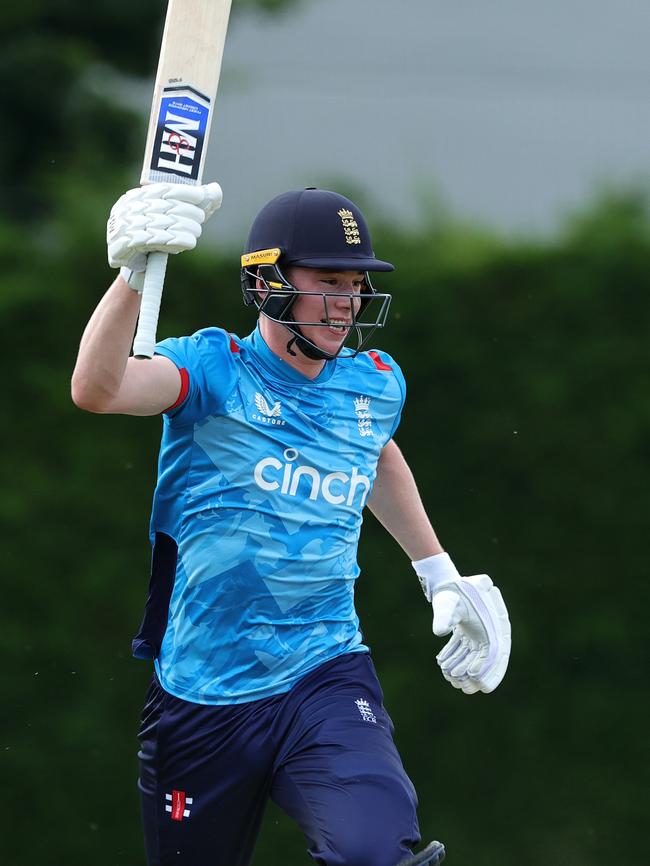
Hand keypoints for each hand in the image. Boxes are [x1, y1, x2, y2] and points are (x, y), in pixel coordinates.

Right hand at [107, 181, 222, 271]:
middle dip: (186, 211)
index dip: (183, 191)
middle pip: (164, 207)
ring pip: (162, 223)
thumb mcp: (170, 219)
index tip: (201, 195)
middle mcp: (127, 209)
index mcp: (135, 198)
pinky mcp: (125, 245)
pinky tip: (189, 242)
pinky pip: (156, 240)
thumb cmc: (153, 238)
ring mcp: (124, 226)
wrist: (130, 266)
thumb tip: (216, 190)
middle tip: (200, 218)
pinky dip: (177, 240)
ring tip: (196, 232)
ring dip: (185, 227)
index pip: (162, 190)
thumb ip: (191, 204)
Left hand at [412, 553, 510, 694]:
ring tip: (450, 678)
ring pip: (474, 657)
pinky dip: (456, 659)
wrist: (446, 583)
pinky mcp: (468, 634)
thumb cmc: (451, 591)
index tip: (474, 678)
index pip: (496, 651)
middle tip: (466, 689)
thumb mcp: (448, 602)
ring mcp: (479, 632)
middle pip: (488, 659)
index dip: (486, 666)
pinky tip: (443, 666)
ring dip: (464, 668)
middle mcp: (490, 629)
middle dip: (477, 675)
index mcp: (494, 622)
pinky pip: (465, 651)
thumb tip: (439, 631)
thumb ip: (445, 616)